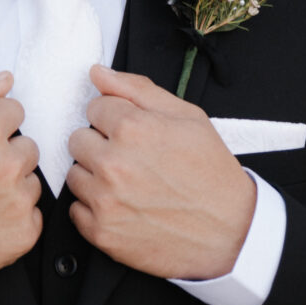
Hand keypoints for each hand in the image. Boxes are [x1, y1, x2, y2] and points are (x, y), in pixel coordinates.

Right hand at [0, 74, 40, 300]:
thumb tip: (5, 80)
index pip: (15, 111)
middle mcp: (6, 164)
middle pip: (28, 146)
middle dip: (4, 155)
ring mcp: (17, 202)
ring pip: (31, 182)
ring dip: (11, 188)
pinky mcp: (23, 235)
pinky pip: (33, 216)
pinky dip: (13, 219)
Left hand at [66, 66, 255, 280]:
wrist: (230, 231)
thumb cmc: (211, 173)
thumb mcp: (188, 117)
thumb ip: (137, 89)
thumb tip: (98, 72)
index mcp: (132, 128)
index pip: (94, 107)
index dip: (116, 118)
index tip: (134, 134)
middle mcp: (112, 163)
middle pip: (78, 139)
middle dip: (101, 145)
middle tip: (133, 159)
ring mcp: (104, 200)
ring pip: (74, 174)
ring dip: (95, 177)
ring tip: (130, 184)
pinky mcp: (101, 232)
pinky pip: (76, 210)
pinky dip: (95, 209)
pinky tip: (124, 207)